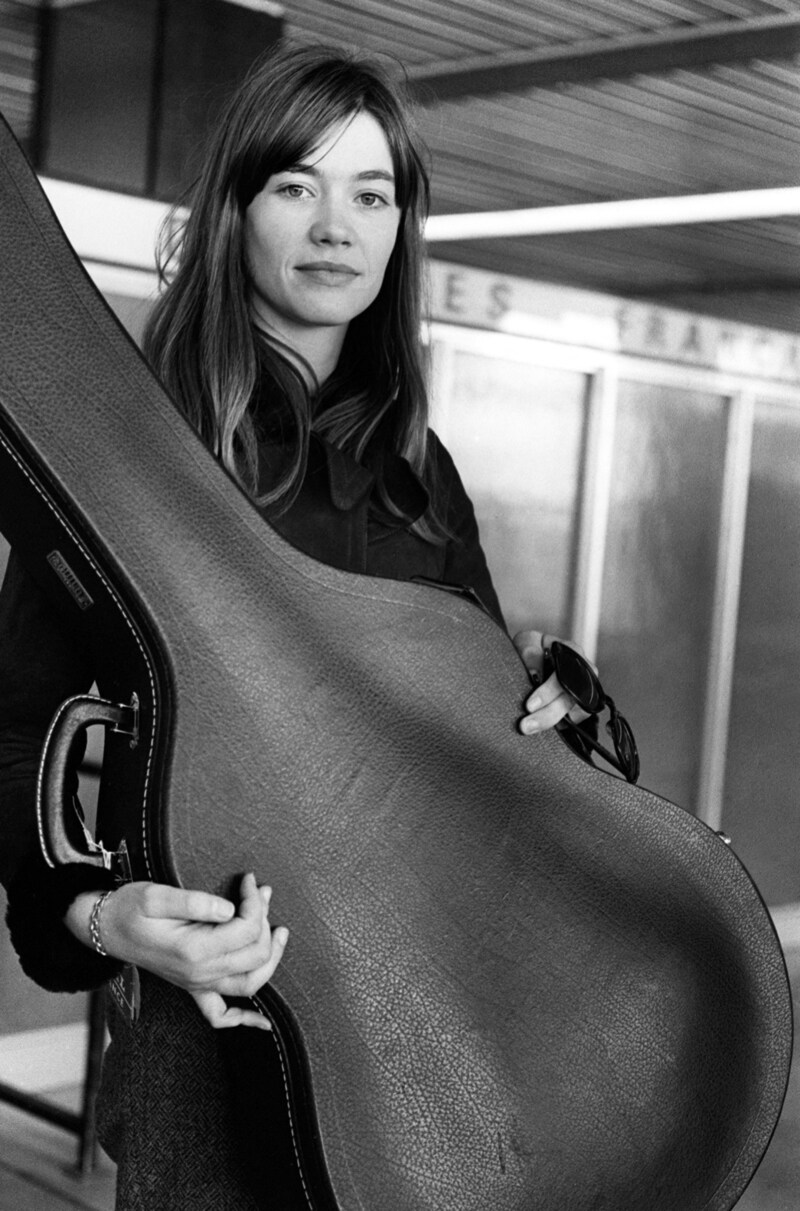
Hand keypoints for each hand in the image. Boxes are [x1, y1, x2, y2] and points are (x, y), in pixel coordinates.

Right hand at [65, 873, 287, 1030]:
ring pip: (250, 984)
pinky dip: (244, 1020)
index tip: (250, 880)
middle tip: (261, 893)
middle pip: (255, 954)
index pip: (245, 929)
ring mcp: (197, 984)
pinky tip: (263, 1023)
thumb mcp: (156, 895)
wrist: (106, 929)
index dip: (254, 902)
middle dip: (265, 920)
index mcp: (193, 949)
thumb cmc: (129, 908)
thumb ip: (195, 901)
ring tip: (280, 932)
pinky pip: (221, 1015)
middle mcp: (199, 973)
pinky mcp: (193, 986)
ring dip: (271, 959)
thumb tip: (230, 908)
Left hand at [513, 629, 591, 734]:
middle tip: (525, 726)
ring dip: (551, 722)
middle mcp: (584, 671)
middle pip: (571, 698)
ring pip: (574, 712)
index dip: (548, 692)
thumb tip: (534, 673)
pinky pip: (576, 719)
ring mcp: (586, 689)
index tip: (529, 705)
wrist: (537, 656)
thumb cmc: (534, 647)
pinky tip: (541, 725)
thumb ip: (530, 652)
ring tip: (529, 728)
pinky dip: (559, 725)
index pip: (565, 675)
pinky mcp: (583, 704)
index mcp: (572, 652)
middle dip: (547, 715)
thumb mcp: (528, 641)